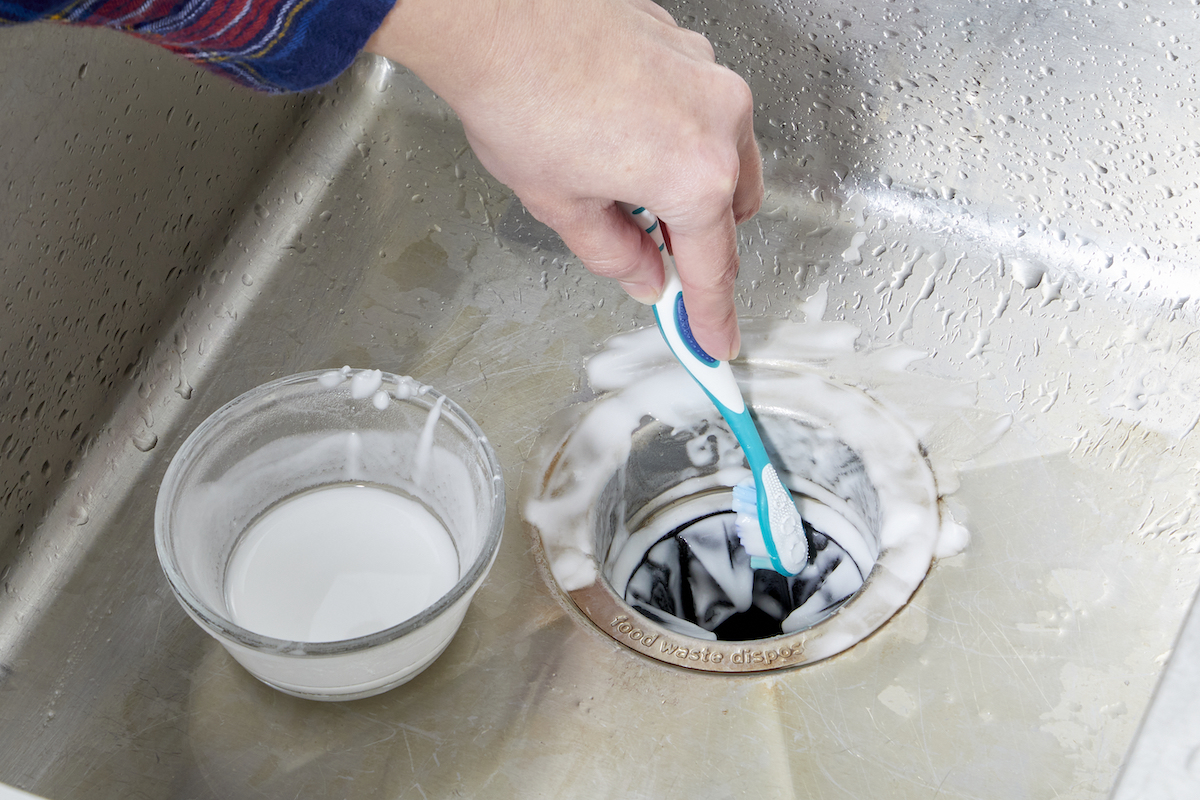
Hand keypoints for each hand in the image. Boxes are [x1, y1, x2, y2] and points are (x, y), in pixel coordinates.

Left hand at [366, 0, 761, 359]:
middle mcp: (718, 121)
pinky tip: (624, 136)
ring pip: (726, 155)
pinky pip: (703, 110)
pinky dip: (678, 137)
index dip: (711, 315)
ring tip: (627, 188)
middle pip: (733, 210)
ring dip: (692, 186)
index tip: (714, 340)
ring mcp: (708, 75)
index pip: (714, 268)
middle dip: (699, 242)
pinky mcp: (687, 45)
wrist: (494, 14)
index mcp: (696, 175)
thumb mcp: (563, 207)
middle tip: (656, 259)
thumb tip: (643, 275)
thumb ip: (615, 254)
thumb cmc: (519, 99)